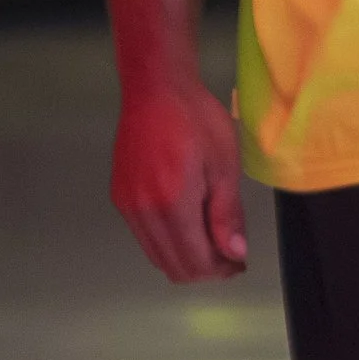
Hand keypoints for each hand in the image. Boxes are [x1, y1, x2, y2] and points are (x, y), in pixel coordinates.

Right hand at [111, 75, 248, 280]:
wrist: (156, 89)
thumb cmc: (195, 118)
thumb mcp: (225, 166)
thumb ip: (227, 215)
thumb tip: (234, 253)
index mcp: (171, 202)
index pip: (195, 262)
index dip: (220, 271)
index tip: (238, 263)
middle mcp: (142, 209)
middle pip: (174, 266)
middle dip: (205, 269)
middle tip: (230, 255)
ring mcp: (127, 204)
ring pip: (157, 256)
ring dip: (186, 258)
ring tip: (212, 239)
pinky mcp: (120, 196)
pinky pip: (145, 237)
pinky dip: (168, 242)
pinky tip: (189, 224)